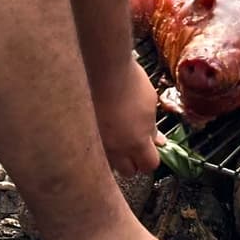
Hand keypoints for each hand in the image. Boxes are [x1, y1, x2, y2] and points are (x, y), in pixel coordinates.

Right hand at [90, 59, 160, 176]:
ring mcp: (97, 143)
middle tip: (134, 144)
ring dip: (115, 155)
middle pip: (128, 171)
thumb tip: (157, 141)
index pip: (149, 166)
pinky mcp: (82, 135)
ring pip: (108, 164)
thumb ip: (152, 128)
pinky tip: (102, 128)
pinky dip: (98, 143)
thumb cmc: (129, 82)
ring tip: (116, 135)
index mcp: (137, 142)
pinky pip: (93, 148)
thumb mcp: (149, 104)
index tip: (151, 148)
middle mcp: (115, 149)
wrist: (101, 68)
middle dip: (133, 161)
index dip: (151, 158)